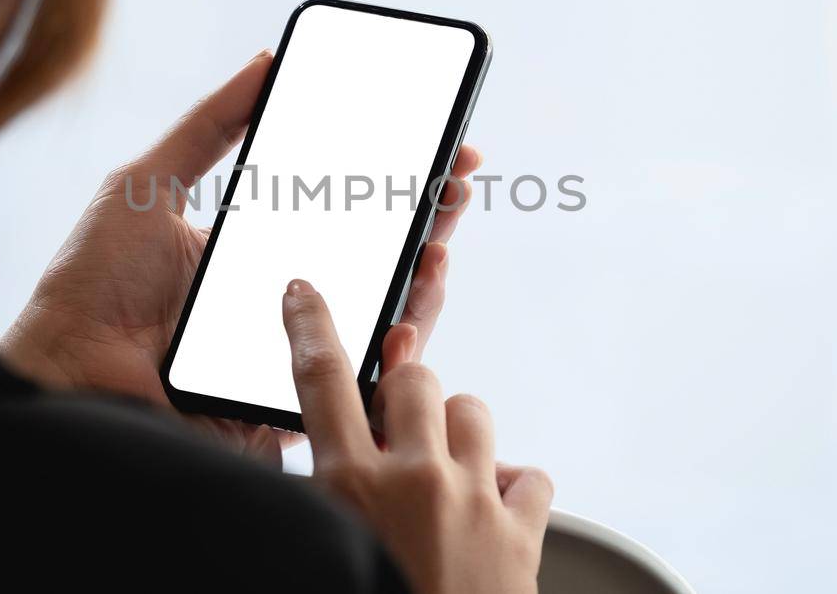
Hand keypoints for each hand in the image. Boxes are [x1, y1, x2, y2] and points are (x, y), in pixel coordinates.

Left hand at [0, 51, 483, 458]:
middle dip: (430, 218)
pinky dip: (396, 352)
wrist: (64, 370)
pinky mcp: (296, 403)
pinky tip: (406, 310)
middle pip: (381, 261)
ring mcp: (297, 353)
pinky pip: (362, 384)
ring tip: (438, 240)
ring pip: (386, 321)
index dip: (396, 181)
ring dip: (425, 280)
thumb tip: (265, 59)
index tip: (438, 144)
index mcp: (261, 249)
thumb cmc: (89, 284)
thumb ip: (209, 125)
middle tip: (459, 177)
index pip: (348, 212)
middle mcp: (288, 300)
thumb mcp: (148, 183)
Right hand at [281, 278, 551, 592]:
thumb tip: (311, 464)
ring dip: (458, 432)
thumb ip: (312, 496)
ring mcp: (475, 501)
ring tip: (444, 473)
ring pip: (475, 411)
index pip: (320, 378)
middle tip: (396, 427)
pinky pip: (531, 475)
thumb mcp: (319, 544)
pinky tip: (492, 512)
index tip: (305, 291)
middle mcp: (414, 480)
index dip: (309, 323)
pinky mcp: (523, 534)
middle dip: (404, 390)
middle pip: (414, 377)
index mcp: (346, 486)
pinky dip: (513, 488)